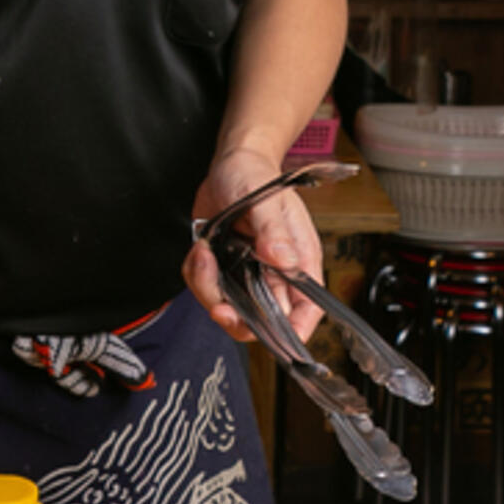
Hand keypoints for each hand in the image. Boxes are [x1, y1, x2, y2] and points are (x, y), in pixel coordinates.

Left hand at [182, 151, 326, 344]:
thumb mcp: (268, 200)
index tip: (274, 338)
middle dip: (238, 318)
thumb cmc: (258, 177)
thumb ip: (273, 231)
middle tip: (220, 306)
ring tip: (205, 254)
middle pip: (263, 320)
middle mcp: (274, 274)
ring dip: (210, 289)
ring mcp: (247, 273)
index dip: (294, 332)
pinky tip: (201, 249)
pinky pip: (207, 288)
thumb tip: (281, 259)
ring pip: (229, 307)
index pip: (306, 310)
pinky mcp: (223, 268)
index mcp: (298, 262)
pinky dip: (197, 274)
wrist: (232, 165)